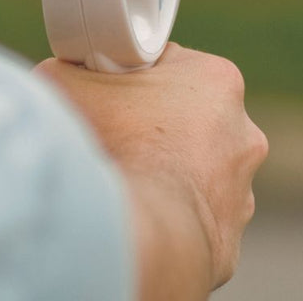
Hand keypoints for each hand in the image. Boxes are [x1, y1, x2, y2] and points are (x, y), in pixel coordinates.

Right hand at [37, 44, 267, 298]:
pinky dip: (170, 215)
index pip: (171, 63)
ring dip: (166, 171)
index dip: (135, 75)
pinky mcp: (228, 240)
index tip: (112, 89)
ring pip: (194, 169)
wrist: (137, 232)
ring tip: (128, 177)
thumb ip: (68, 66)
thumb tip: (60, 72)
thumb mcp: (67, 80)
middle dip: (152, 123)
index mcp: (217, 80)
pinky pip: (193, 218)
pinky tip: (142, 212)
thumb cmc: (114, 146)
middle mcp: (242, 133)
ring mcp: (241, 191)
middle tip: (114, 133)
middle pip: (186, 116)